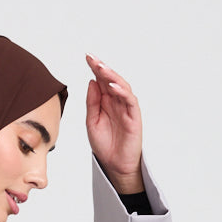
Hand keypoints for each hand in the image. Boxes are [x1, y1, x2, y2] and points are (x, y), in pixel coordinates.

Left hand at [84, 54, 143, 190]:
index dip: (95, 68)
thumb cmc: (104, 145)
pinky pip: (129, 100)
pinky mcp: (134, 116)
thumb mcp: (92, 123)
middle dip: (102, 68)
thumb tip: (92, 82)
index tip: (87, 57)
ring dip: (111, 76)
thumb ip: (92, 103)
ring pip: (121, 86)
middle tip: (92, 58)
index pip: (101, 81)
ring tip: (101, 68)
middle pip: (111, 80)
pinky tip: (112, 86)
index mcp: (106, 102)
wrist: (114, 165)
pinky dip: (122, 92)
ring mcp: (126, 108)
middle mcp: (117, 102)